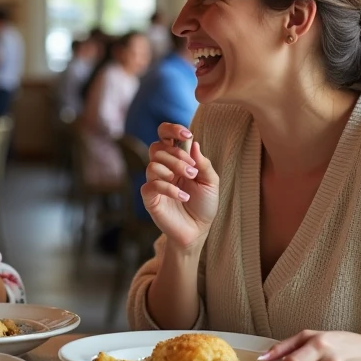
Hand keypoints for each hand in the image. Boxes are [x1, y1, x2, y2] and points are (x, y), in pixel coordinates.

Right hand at [141, 124, 218, 249]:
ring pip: (153, 164)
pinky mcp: (150, 198)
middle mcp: (163, 168)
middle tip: (192, 171)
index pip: (165, 136)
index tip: (186, 135)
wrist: (198, 230)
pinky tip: (183, 197)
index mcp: (176, 159)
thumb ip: (203, 163)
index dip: (172, 129)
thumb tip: (193, 143)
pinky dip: (169, 188)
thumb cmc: (204, 205)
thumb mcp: (210, 182)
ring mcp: (155, 182)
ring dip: (173, 170)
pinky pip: (152, 184)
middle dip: (177, 156)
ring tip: (189, 182)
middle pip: (157, 148)